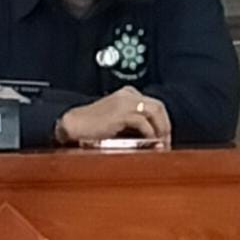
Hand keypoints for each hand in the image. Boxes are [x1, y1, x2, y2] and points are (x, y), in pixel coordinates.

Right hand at [56, 88, 170, 146]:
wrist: (73, 124)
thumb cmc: (91, 126)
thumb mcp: (116, 121)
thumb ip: (133, 125)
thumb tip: (153, 140)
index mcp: (127, 94)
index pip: (154, 105)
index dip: (162, 122)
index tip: (163, 137)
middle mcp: (128, 95)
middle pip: (158, 107)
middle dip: (165, 126)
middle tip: (166, 143)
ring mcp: (125, 102)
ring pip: (155, 112)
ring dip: (161, 130)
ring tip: (161, 144)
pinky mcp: (121, 113)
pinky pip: (143, 122)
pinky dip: (150, 134)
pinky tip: (149, 143)